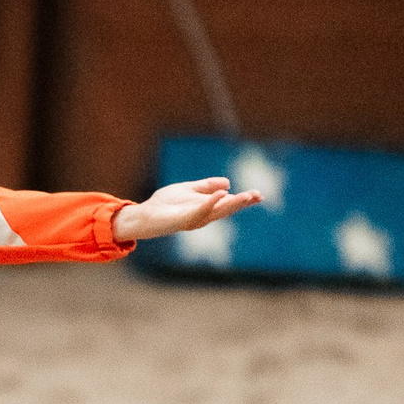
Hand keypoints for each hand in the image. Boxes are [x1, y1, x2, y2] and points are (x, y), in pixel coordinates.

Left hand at [113, 177, 260, 242]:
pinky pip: (200, 212)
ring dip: (232, 204)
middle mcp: (203, 216)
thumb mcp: (189, 189)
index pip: (228, 203)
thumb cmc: (164, 204)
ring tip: (246, 196)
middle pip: (226, 209)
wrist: (145, 215)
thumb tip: (227, 182)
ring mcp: (194, 219)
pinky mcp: (183, 220)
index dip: (243, 200)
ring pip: (217, 212)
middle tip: (257, 196)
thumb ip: (206, 186)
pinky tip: (221, 194)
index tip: (259, 194)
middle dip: (242, 203)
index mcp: (206, 208)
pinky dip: (211, 204)